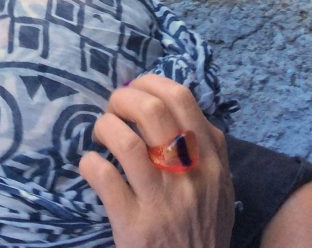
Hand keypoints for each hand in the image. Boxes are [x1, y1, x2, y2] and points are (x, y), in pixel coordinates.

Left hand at [80, 73, 234, 247]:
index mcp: (211, 159)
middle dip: (122, 98)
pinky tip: (92, 166)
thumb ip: (207, 148)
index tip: (135, 87)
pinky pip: (105, 178)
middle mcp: (190, 175)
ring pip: (125, 142)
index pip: (181, 98)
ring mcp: (162, 201)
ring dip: (105, 127)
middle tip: (113, 109)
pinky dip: (91, 164)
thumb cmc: (204, 230)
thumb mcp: (220, 187)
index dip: (150, 82)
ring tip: (101, 134)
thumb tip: (174, 104)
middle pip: (151, 110)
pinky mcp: (135, 226)